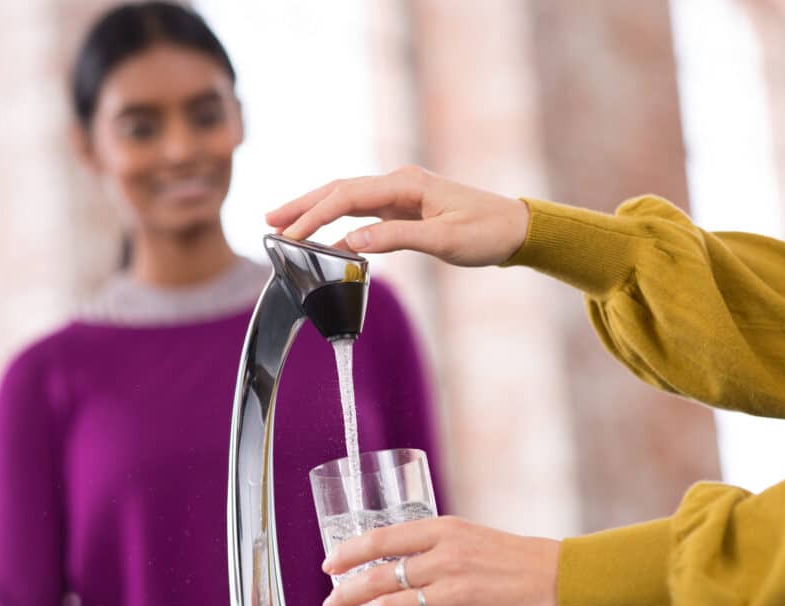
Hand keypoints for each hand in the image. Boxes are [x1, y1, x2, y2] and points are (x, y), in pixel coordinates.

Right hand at [266, 166, 529, 266]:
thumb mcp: (443, 241)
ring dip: (315, 212)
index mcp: (405, 184)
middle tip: (269, 222)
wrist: (515, 229)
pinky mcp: (403, 208)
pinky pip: (361, 213)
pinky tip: (322, 240)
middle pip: (338, 190)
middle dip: (303, 206)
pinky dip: (337, 224)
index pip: (347, 197)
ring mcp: (399, 194)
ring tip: (282, 226)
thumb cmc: (486, 233)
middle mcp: (398, 183)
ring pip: (346, 200)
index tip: (289, 236)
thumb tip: (351, 244)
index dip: (314, 216)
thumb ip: (396, 239)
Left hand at [321, 515, 563, 605]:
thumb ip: (437, 548)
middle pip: (379, 576)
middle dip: (346, 592)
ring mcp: (456, 593)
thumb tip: (399, 564)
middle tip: (329, 605)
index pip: (382, 538)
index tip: (329, 563)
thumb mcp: (472, 537)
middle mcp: (445, 558)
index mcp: (445, 530)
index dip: (349, 553)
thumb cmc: (519, 560)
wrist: (567, 580)